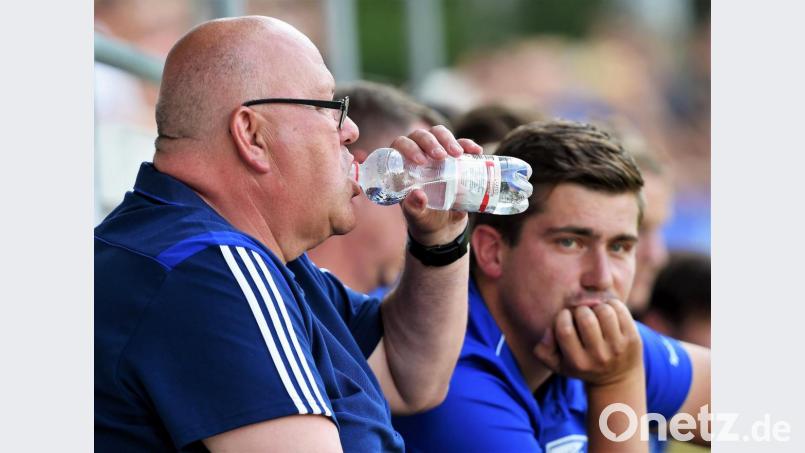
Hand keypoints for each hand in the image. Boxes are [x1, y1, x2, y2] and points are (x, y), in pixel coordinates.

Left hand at [391, 126, 482, 245]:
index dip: (408, 147)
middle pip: (420, 136)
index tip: (421, 160)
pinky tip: (477, 152)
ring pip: (439, 134)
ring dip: (448, 139)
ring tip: (458, 154)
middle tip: (442, 156)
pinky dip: (469, 145)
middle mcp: (418, 156)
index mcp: (403, 167)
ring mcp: (437, 155)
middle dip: (431, 142)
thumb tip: (417, 195)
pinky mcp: (455, 159)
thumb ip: (414, 209)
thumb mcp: (418, 217)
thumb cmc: (425, 220)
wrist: (444, 228)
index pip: (399, 145)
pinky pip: (461, 144)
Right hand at [534, 300, 642, 386]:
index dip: (563, 316)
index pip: (565, 330)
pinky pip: (620, 309)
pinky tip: (608, 312)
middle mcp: (599, 357)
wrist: (617, 378)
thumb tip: (549, 331)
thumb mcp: (558, 364)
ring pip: (604, 311)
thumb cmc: (581, 364)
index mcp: (578, 363)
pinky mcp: (633, 339)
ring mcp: (618, 348)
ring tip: (595, 313)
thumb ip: (543, 349)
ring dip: (597, 306)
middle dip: (580, 309)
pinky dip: (611, 304)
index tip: (566, 316)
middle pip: (585, 318)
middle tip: (582, 314)